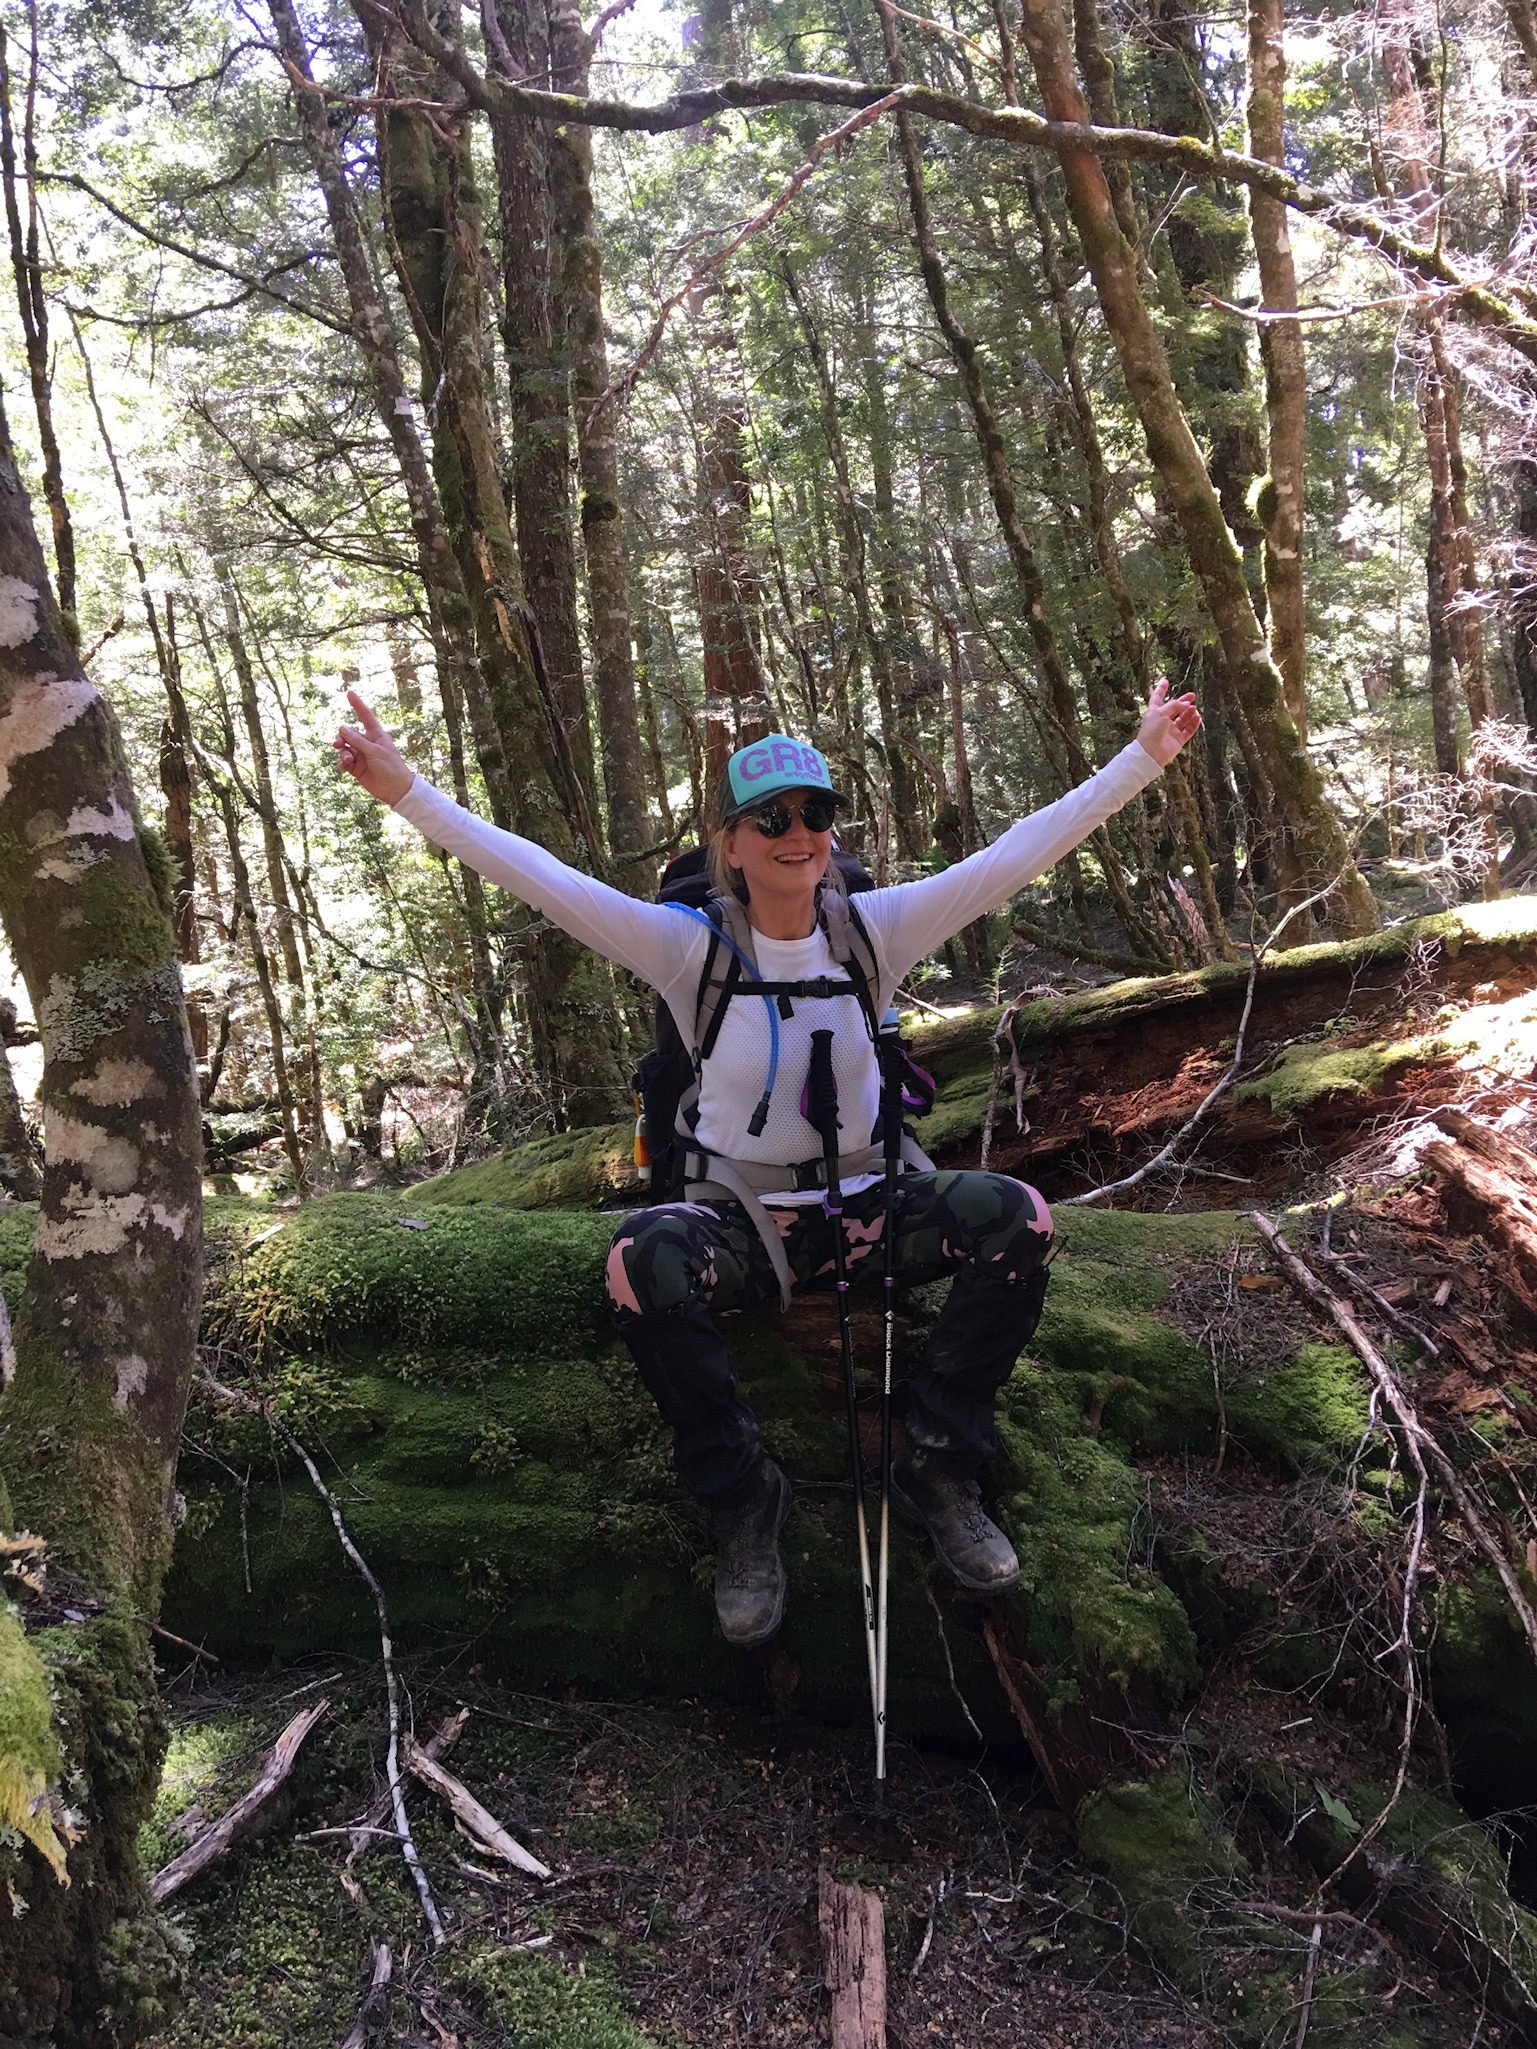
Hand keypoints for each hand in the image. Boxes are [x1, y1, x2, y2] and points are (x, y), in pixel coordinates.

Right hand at [333, 690, 412, 806]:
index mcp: (376, 735)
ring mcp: (361, 755)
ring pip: (344, 748)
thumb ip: (357, 739)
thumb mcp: (374, 751)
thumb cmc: (391, 767)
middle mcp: (367, 743)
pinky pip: (343, 761)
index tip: (349, 692)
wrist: (395, 789)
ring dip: (343, 752)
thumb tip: (342, 728)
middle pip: (348, 733)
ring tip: (348, 760)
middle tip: (338, 743)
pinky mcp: (356, 768)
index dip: (357, 705)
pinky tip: (345, 766)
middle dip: (341, 737)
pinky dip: (342, 762)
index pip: (365, 716)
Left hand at [1137, 676, 1201, 766]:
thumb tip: (1187, 705)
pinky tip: (1198, 718)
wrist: (1151, 753)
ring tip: (1194, 708)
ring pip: (1183, 719)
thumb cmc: (1151, 732)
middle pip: (1175, 708)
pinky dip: (1194, 723)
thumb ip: (1175, 706)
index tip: (1165, 680)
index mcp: (1154, 712)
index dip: (1161, 688)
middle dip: (1183, 701)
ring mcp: (1171, 730)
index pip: (1158, 697)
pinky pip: (1188, 730)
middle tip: (1192, 696)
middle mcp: (1163, 720)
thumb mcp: (1161, 713)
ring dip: (1189, 713)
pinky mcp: (1178, 739)